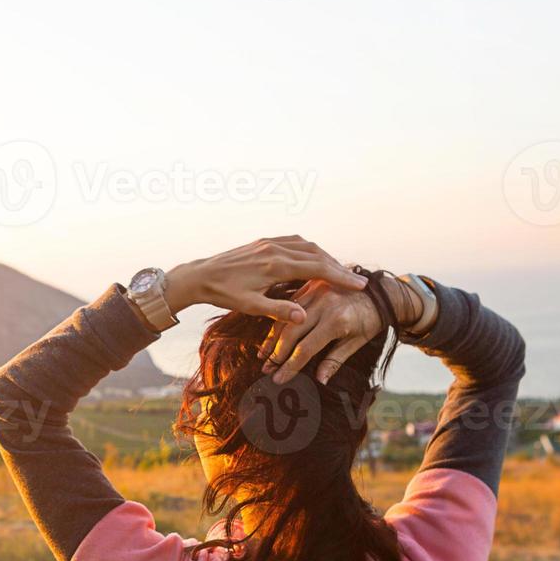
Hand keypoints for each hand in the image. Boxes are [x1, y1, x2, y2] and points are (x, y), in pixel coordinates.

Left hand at [164, 236, 365, 323]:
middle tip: (357, 280)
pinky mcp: (264, 242)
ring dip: (325, 257)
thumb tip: (304, 318)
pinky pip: (295, 242)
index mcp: (275, 265)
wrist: (200, 275)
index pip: (317, 269)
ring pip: (307, 246)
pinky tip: (315, 259)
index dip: (340, 277)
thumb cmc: (224, 294)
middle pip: (317, 254)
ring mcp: (269, 242)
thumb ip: (279, 311)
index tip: (360, 286)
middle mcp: (275, 248)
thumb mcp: (251, 306)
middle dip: (338, 267)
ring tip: (339, 272)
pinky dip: (310, 250)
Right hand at [260, 275, 418, 384]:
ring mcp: (316, 292)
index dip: (291, 365)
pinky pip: (290, 304)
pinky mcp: (312, 285)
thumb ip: (336, 360)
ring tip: (263, 356)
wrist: (381, 292)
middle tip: (267, 370)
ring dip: (273, 338)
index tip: (279, 379)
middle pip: (291, 332)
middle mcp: (324, 304)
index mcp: (336, 320)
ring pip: (287, 318)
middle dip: (277, 354)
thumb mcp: (357, 342)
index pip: (306, 348)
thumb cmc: (371, 320)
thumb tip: (320, 380)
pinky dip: (280, 321)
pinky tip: (272, 336)